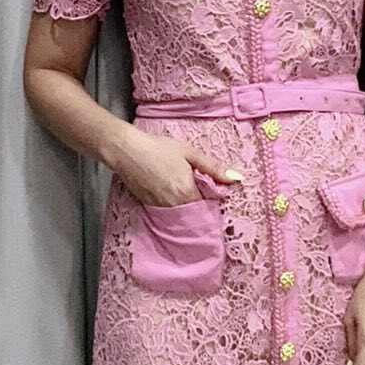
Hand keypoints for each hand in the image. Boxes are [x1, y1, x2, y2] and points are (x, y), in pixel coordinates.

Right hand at [112, 126, 244, 206]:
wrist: (126, 151)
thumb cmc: (159, 148)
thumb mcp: (189, 153)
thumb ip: (213, 168)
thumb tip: (237, 178)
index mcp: (188, 191)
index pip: (210, 206)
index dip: (215, 202)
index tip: (217, 194)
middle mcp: (175, 205)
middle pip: (196, 215)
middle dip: (203, 209)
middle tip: (204, 197)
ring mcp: (161, 208)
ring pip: (182, 216)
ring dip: (189, 211)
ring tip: (189, 197)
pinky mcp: (149, 207)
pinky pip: (168, 214)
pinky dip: (175, 210)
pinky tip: (173, 197)